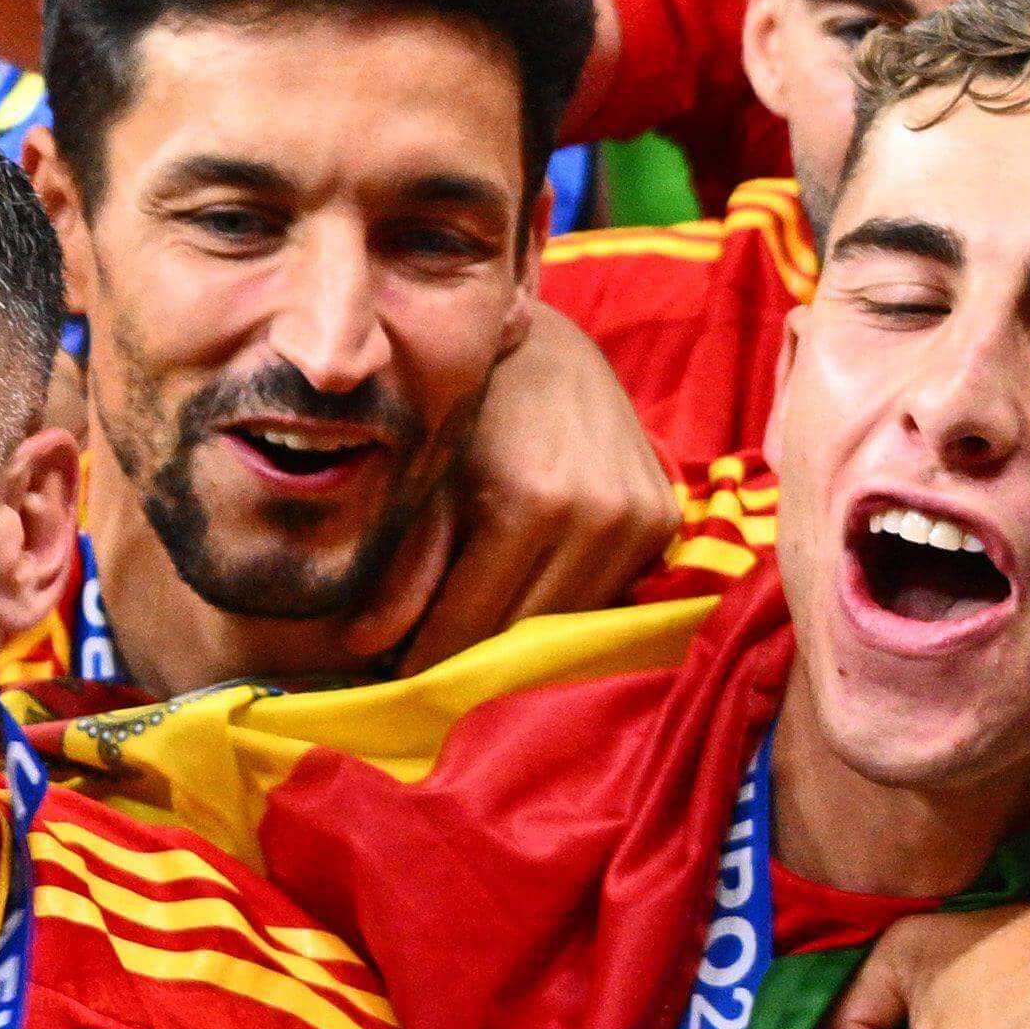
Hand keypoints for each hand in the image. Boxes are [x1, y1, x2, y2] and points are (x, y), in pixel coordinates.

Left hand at [368, 306, 679, 669]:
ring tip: (477, 637)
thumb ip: (403, 570)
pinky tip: (528, 603)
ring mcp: (643, 518)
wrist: (547, 346)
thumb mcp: (426, 481)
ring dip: (523, 641)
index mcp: (532, 501)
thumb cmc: (471, 407)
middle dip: (473, 658)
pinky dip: (566, 608)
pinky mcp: (666, 521)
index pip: (471, 622)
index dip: (429, 660)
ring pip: (572, 625)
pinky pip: (609, 596)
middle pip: (525, 633)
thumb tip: (363, 649)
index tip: (398, 683)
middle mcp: (600, 513)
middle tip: (434, 670)